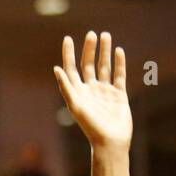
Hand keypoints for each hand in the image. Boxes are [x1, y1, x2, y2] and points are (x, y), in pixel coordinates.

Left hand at [54, 32, 131, 151]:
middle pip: (88, 65)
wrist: (110, 141)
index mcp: (78, 93)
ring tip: (105, 36)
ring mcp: (105, 92)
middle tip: (91, 34)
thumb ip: (66, 87)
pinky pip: (119, 75)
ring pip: (104, 67)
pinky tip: (118, 51)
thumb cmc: (90, 126)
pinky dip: (119, 63)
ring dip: (104, 52)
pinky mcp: (119, 95)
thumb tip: (56, 69)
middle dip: (89, 49)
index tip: (68, 38)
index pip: (71, 69)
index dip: (69, 54)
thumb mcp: (75, 105)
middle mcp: (90, 90)